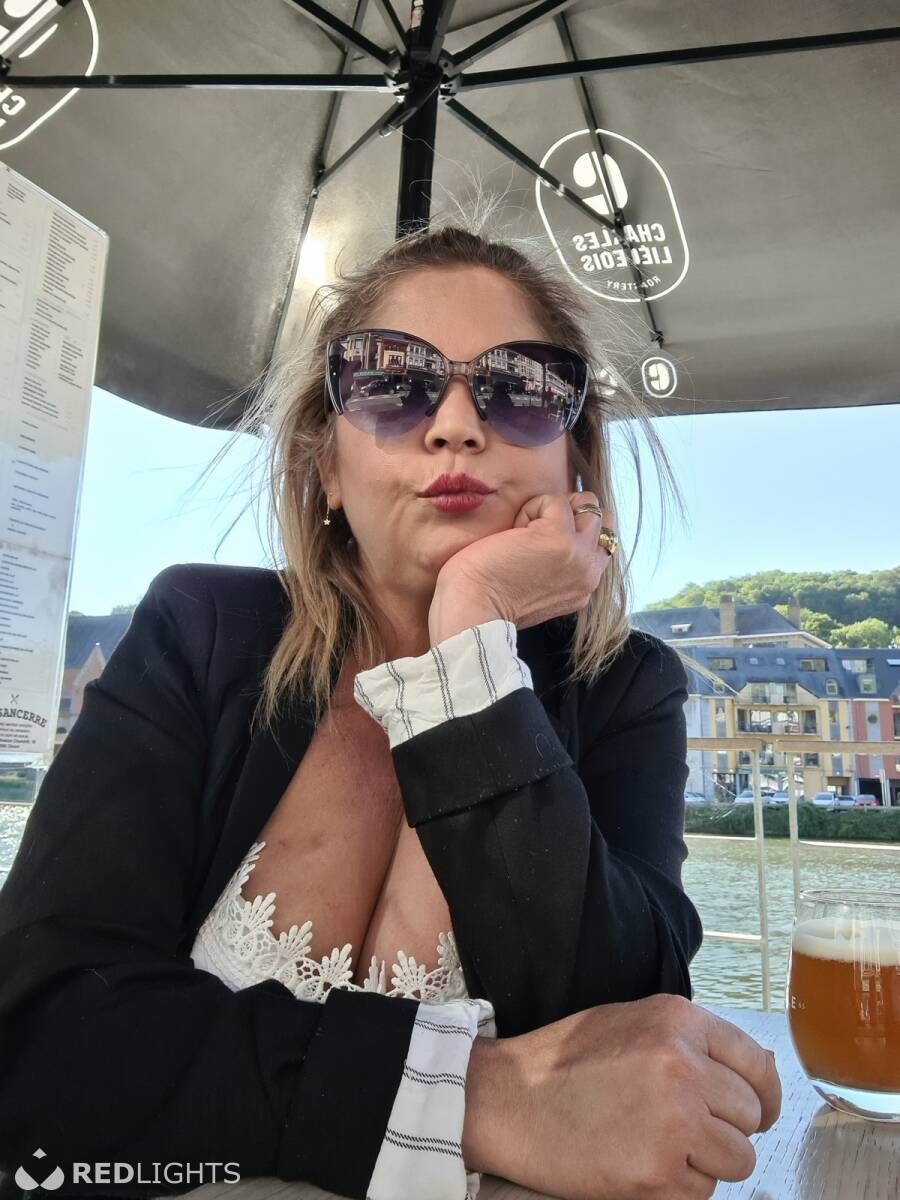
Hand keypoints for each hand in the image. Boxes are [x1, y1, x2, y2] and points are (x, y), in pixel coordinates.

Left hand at [429, 490, 612, 638]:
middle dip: (569, 513)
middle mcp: (590, 573)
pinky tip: (513, 532)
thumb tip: (549, 533)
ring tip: (524, 532)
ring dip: (553, 508)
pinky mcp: (560, 537)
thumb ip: (558, 568)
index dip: (573, 529)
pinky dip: (530, 508)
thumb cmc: (489, 600)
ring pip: (588, 505)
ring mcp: (579, 555)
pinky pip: (555, 501)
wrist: (473, 611)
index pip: (601, 542)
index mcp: (585, 588)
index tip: (539, 543)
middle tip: (534, 531)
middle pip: (600, 519)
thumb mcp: (538, 589)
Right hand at [481, 994, 781, 1199]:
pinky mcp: (659, 1172)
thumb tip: (754, 1070)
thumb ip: (691, 1041)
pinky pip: (702, 1192)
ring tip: (660, 1145)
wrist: (510, 1099)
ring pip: (737, 1160)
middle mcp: (684, 1066)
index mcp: (678, 1021)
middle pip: (751, 1116)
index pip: (757, 1064)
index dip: (764, 1095)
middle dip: (727, 1129)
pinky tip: (640, 1162)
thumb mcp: (632, 1023)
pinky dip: (679, 1186)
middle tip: (686, 1129)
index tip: (760, 1112)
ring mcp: (674, 1121)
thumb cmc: (564, 1061)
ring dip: (707, 1162)